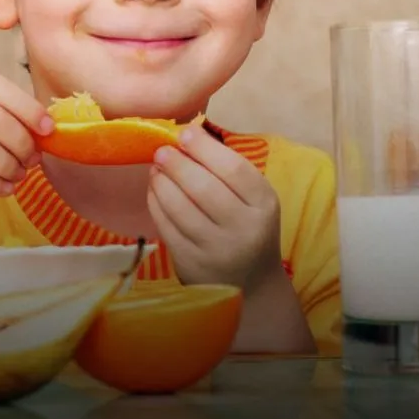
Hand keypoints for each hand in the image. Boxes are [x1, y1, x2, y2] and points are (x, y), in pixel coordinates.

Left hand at [147, 123, 281, 290]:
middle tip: (161, 150)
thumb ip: (228, 169)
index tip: (185, 134)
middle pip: (203, 187)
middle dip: (177, 163)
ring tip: (155, 167)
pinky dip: (156, 203)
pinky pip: (166, 227)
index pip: (233, 169)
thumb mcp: (253, 199)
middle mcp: (244, 228)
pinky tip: (154, 190)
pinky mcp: (191, 264)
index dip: (205, 148)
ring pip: (179, 207)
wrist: (251, 284)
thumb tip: (189, 133)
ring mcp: (216, 250)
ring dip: (161, 181)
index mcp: (264, 205)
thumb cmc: (249, 227)